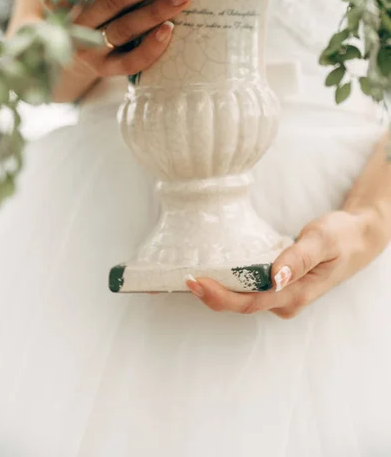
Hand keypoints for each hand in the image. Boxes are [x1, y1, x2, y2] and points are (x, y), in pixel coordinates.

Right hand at [33, 0, 192, 79]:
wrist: (56, 58)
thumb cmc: (65, 11)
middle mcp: (75, 23)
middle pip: (114, 0)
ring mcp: (90, 49)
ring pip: (126, 29)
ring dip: (157, 10)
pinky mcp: (104, 69)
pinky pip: (130, 63)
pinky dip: (150, 48)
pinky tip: (170, 30)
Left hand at [186, 209, 376, 316]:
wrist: (358, 239)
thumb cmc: (341, 237)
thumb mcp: (322, 240)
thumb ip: (299, 258)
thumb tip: (274, 277)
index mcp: (296, 294)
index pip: (250, 302)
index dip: (220, 296)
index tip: (196, 282)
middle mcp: (286, 300)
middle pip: (241, 305)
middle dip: (211, 296)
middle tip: (184, 278)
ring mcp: (282, 296)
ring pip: (243, 299)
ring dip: (217, 291)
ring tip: (190, 277)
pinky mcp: (279, 287)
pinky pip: (249, 290)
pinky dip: (229, 283)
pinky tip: (213, 273)